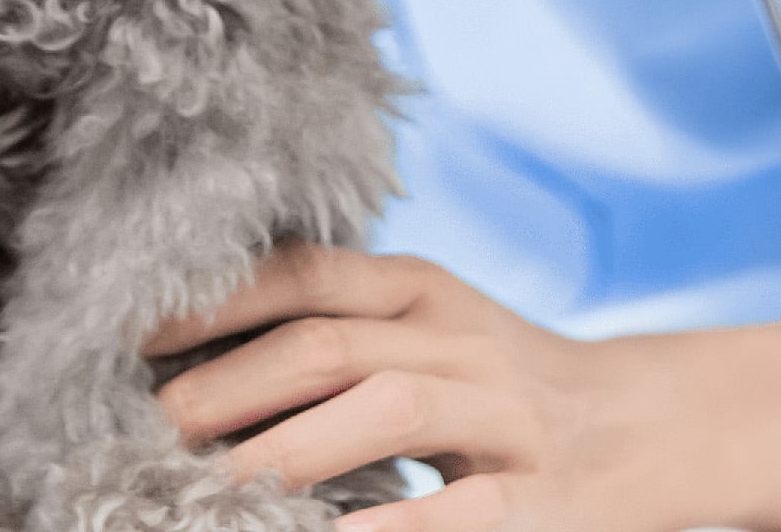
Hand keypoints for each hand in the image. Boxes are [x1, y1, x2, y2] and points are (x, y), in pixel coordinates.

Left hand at [144, 246, 724, 531]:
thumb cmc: (505, 389)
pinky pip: (455, 510)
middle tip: (143, 435)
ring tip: (208, 493)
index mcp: (423, 291)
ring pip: (384, 406)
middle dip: (226, 388)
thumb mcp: (431, 335)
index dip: (218, 300)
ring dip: (287, 450)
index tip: (132, 337)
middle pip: (328, 342)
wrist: (648, 430)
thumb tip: (199, 369)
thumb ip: (344, 334)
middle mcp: (459, 335)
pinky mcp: (537, 495)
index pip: (307, 274)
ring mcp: (501, 412)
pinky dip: (384, 527)